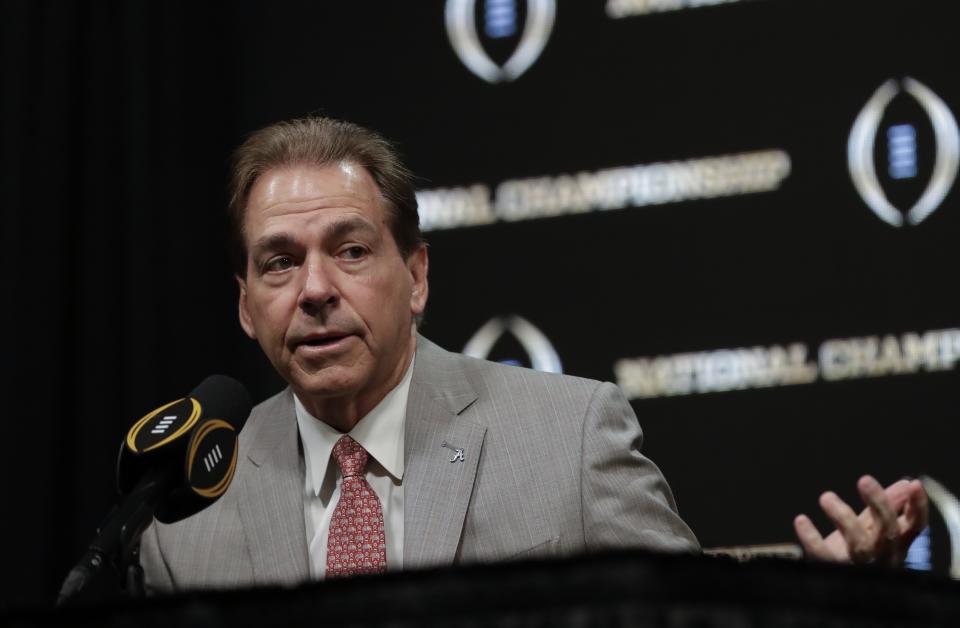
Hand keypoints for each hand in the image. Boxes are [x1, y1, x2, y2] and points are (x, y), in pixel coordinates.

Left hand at [793, 475, 927, 565]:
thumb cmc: (858, 554)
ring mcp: (859, 567)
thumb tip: (906, 483)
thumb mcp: (874, 529)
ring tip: (826, 497)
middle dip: (879, 505)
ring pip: (859, 544)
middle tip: (864, 480)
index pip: (914, 527)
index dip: (918, 508)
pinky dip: (812, 539)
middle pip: (888, 532)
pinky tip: (801, 520)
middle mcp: (881, 557)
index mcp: (894, 545)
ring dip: (844, 517)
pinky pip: (823, 556)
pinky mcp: (833, 571)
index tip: (914, 484)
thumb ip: (887, 508)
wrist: (835, 588)